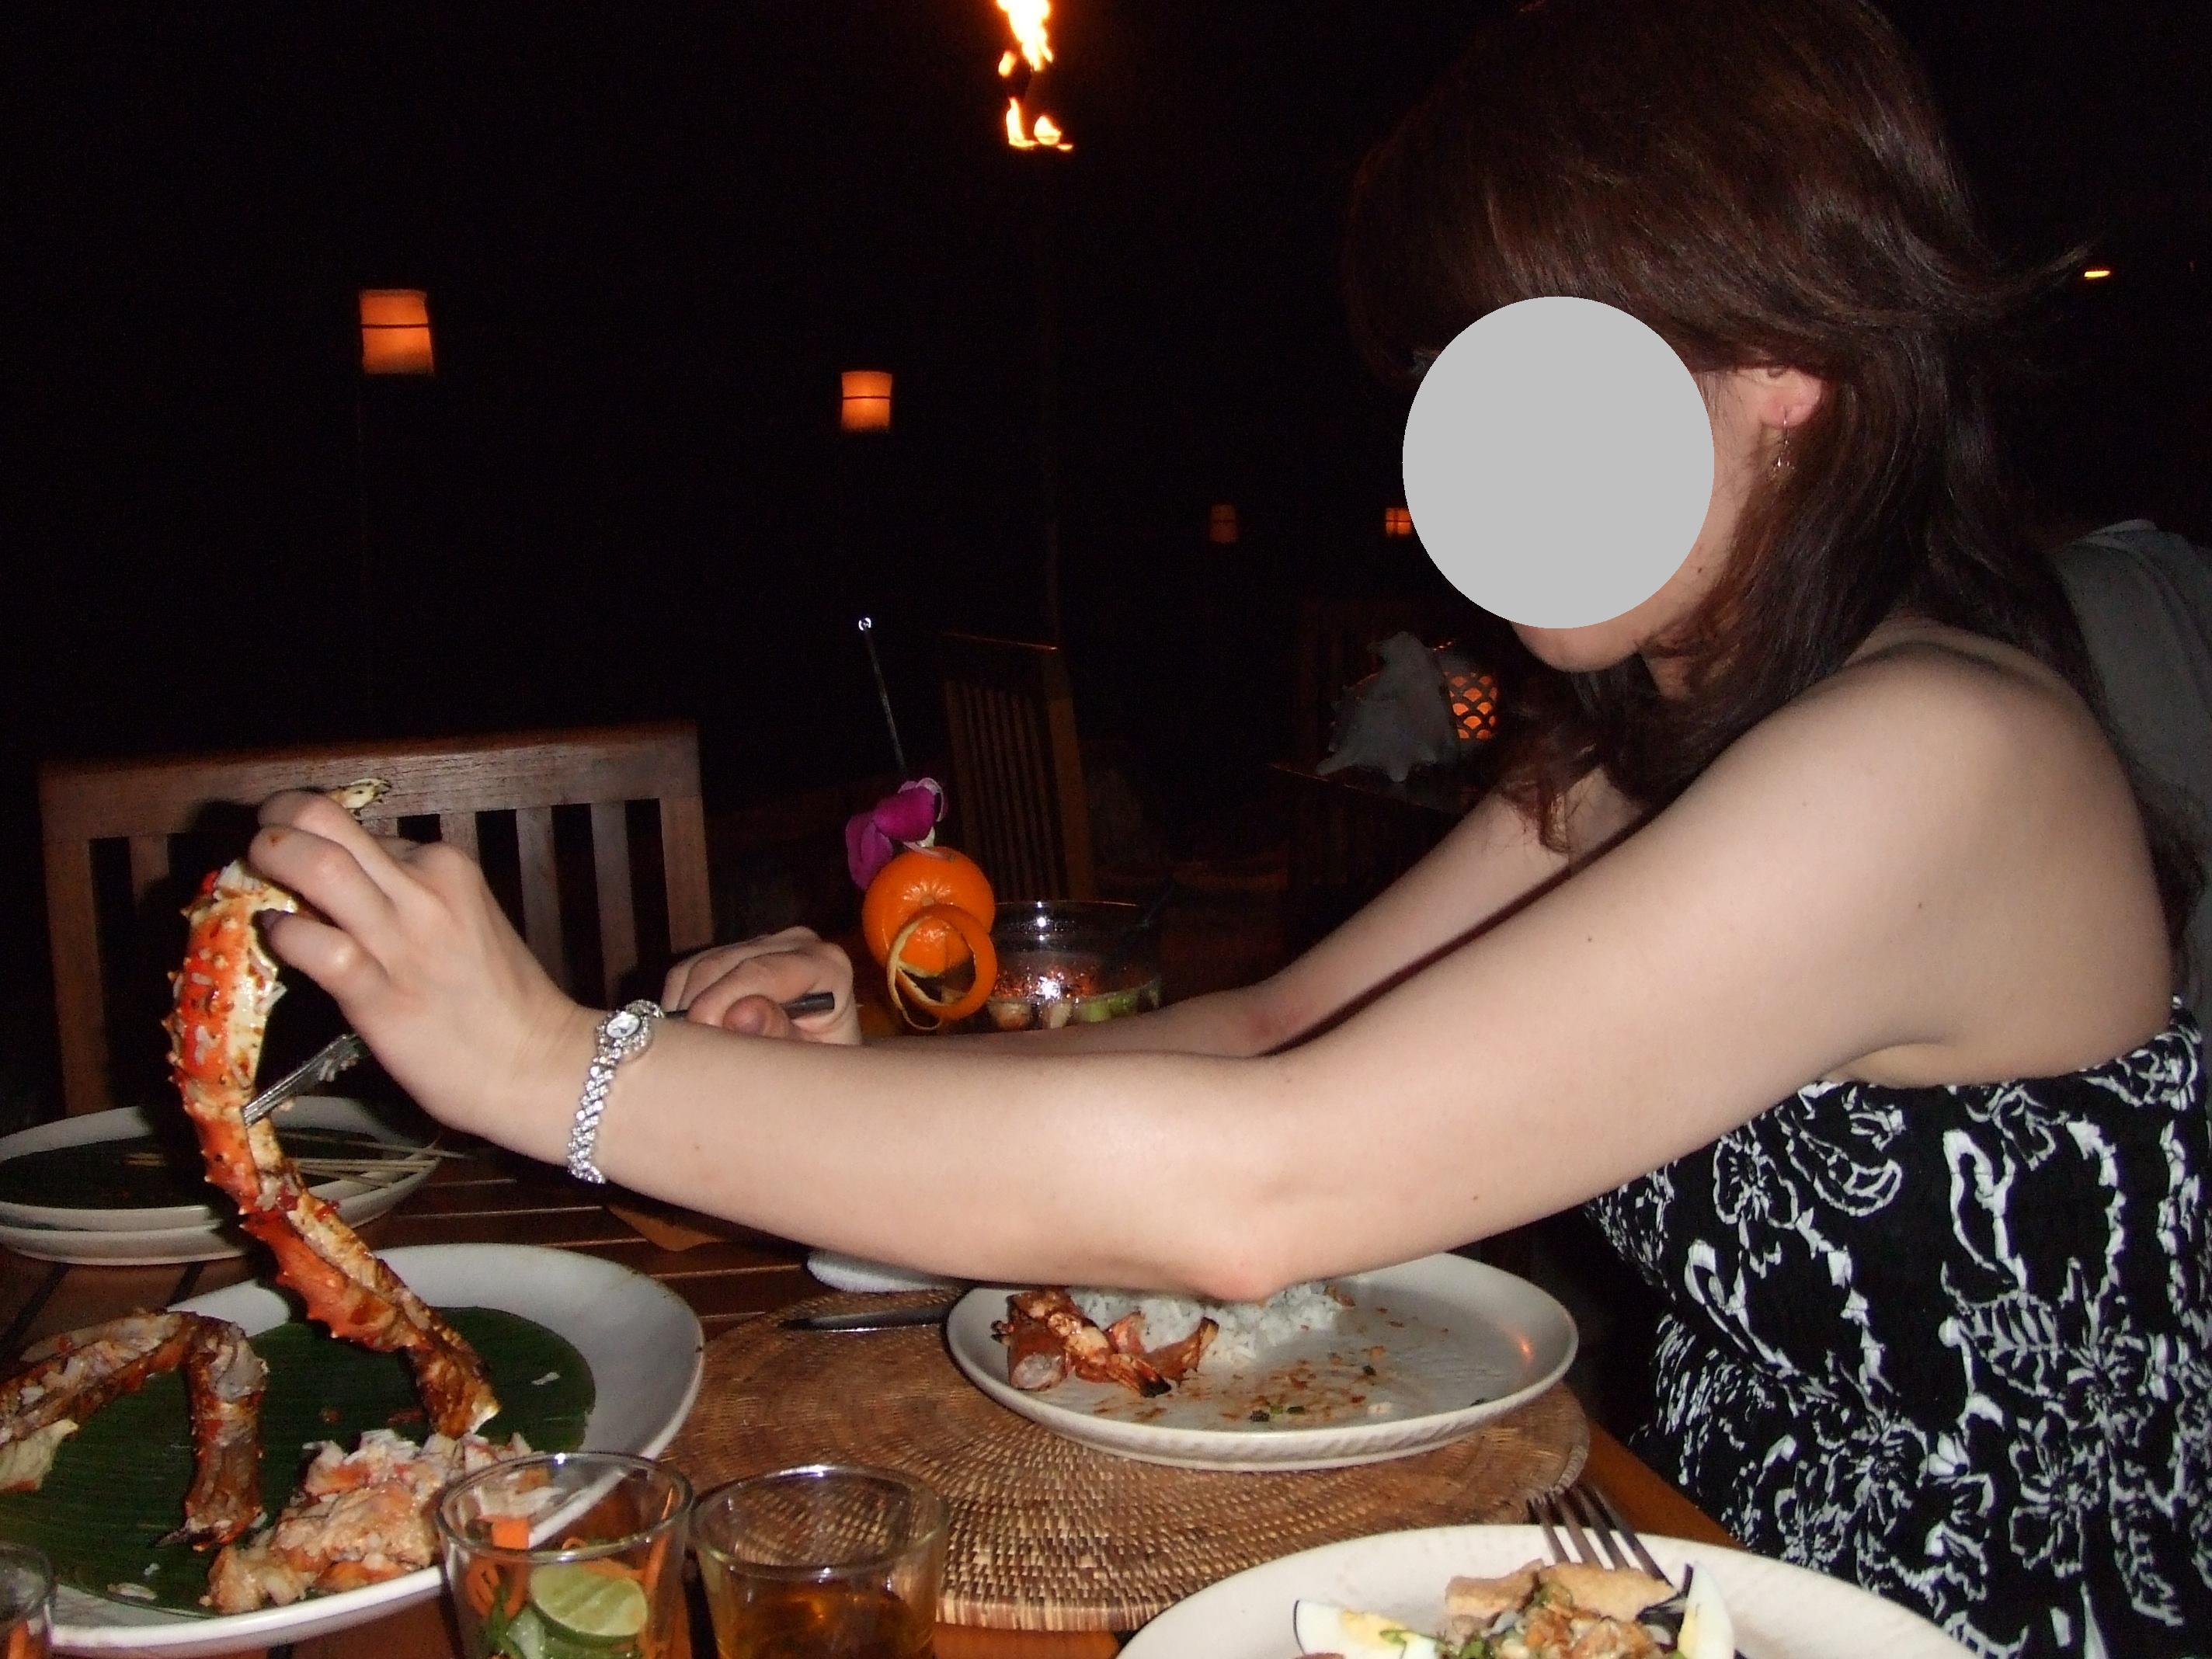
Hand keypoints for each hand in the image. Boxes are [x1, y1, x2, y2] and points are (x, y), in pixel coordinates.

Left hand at [249, 791, 595, 1145]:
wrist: (535, 1063)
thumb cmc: (500, 1000)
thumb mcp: (466, 921)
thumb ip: (409, 898)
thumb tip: (339, 891)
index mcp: (448, 866)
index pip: (361, 830)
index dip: (320, 839)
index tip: (299, 854)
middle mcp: (423, 888)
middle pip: (325, 821)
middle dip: (277, 818)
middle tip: (259, 840)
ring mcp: (399, 936)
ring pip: (315, 865)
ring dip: (269, 862)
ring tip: (254, 877)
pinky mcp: (375, 988)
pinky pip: (310, 942)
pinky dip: (282, 933)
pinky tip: (279, 939)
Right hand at [663, 927, 861, 1043]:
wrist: (823, 1061)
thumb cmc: (820, 1065)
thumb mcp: (807, 1060)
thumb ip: (778, 1034)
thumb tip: (739, 1014)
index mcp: (826, 965)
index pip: (760, 972)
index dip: (722, 1001)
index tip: (702, 1035)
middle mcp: (794, 944)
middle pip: (723, 965)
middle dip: (698, 1009)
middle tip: (690, 1053)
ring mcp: (762, 944)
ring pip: (699, 967)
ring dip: (684, 1010)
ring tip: (691, 1051)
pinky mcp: (733, 954)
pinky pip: (688, 973)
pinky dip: (679, 1005)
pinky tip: (689, 1037)